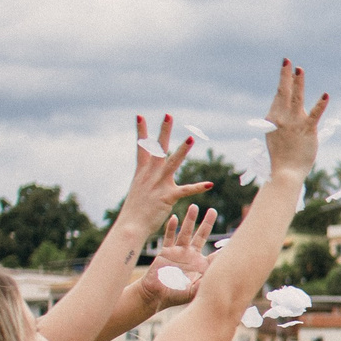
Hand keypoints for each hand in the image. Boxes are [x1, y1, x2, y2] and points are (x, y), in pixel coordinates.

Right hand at [116, 114, 212, 233]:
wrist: (131, 225)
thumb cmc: (136, 210)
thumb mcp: (140, 190)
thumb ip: (146, 180)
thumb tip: (149, 176)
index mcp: (142, 171)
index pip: (142, 146)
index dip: (142, 131)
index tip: (140, 115)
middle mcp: (150, 174)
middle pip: (158, 148)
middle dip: (164, 131)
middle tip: (169, 114)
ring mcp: (158, 184)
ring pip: (172, 163)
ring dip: (182, 150)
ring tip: (191, 138)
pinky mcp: (167, 196)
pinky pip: (185, 190)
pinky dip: (197, 188)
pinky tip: (209, 184)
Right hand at [138, 204, 218, 306]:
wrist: (156, 295)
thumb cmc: (177, 295)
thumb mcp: (196, 290)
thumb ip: (208, 282)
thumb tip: (224, 277)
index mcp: (201, 265)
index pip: (215, 253)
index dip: (224, 247)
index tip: (234, 234)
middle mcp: (191, 255)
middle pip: (201, 235)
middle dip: (207, 223)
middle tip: (213, 210)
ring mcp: (178, 252)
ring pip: (185, 232)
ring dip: (190, 220)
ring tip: (194, 206)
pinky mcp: (166, 251)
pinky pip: (169, 237)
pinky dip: (171, 228)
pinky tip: (174, 217)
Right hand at [260, 60, 327, 178]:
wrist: (285, 172)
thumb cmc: (281, 156)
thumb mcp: (274, 135)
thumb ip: (279, 122)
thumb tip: (282, 114)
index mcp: (273, 117)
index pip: (279, 96)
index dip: (284, 82)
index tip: (287, 69)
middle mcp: (282, 117)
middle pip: (283, 92)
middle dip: (285, 75)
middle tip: (287, 61)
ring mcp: (295, 123)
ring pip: (297, 98)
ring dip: (298, 82)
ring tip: (300, 69)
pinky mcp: (308, 130)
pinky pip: (315, 115)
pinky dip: (320, 104)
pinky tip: (326, 95)